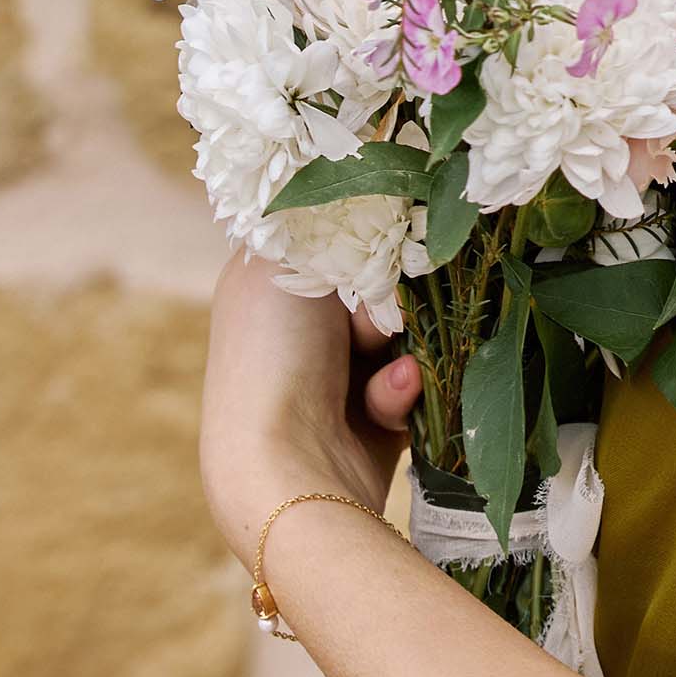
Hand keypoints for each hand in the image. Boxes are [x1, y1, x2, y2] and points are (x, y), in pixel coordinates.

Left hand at [199, 243, 425, 570]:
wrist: (285, 471)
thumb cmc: (275, 357)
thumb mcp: (287, 261)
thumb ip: (327, 222)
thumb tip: (370, 205)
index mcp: (268, 285)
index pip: (334, 236)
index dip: (363, 238)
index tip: (380, 244)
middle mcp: (298, 328)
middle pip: (377, 283)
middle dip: (390, 298)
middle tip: (381, 316)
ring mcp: (333, 375)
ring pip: (401, 332)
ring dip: (401, 347)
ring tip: (389, 370)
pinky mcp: (368, 416)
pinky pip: (407, 383)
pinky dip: (400, 390)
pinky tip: (386, 404)